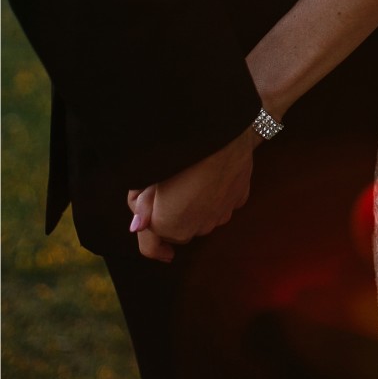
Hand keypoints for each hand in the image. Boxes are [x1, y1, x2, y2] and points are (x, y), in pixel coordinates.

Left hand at [127, 125, 257, 262]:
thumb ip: (141, 208)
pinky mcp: (238, 199)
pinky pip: (223, 204)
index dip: (146, 221)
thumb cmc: (181, 156)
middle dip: (170, 214)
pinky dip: (216, 196)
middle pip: (179, 229)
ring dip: (195, 206)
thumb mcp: (149, 179)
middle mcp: (198, 229)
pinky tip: (211, 175)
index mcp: (171, 228)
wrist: (220, 136)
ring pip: (203, 217)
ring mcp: (221, 215)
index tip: (146, 205)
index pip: (152, 243)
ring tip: (189, 175)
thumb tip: (138, 225)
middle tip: (163, 184)